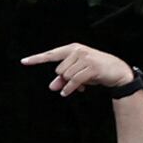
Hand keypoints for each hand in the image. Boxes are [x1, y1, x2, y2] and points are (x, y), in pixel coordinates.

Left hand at [22, 42, 136, 96]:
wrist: (118, 71)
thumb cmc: (96, 70)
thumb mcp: (78, 73)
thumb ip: (64, 78)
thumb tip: (53, 86)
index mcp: (72, 49)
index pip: (51, 54)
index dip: (37, 59)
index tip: (23, 62)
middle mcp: (78, 51)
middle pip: (59, 70)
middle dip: (64, 79)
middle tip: (75, 82)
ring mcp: (85, 58)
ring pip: (66, 76)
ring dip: (69, 84)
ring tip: (79, 85)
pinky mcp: (91, 67)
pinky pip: (74, 81)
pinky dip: (70, 89)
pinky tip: (68, 93)